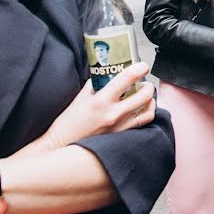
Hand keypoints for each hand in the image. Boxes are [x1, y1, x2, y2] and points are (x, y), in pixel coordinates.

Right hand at [35, 62, 156, 151]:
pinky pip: (142, 123)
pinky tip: (141, 110)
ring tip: (146, 97)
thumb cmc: (69, 123)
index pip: (127, 78)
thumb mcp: (80, 98)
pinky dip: (146, 114)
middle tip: (144, 82)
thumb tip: (104, 74)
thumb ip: (95, 84)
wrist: (62, 147)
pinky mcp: (122, 136)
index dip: (139, 69)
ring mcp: (120, 127)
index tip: (143, 66)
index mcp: (101, 100)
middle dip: (148, 85)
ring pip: (148, 110)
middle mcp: (113, 113)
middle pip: (145, 95)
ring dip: (150, 100)